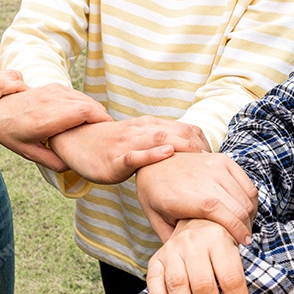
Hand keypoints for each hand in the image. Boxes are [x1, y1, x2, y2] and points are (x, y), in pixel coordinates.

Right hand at [0, 70, 25, 150]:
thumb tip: (8, 115)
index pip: (6, 75)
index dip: (18, 87)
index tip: (23, 103)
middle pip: (13, 74)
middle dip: (23, 89)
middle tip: (26, 108)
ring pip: (11, 78)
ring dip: (22, 92)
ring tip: (25, 110)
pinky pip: (4, 86)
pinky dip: (16, 94)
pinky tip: (17, 110)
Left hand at [0, 84, 111, 171]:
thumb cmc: (11, 133)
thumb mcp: (29, 153)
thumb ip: (53, 161)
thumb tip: (74, 166)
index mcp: (46, 119)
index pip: (84, 113)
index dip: (101, 120)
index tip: (108, 133)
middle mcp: (51, 101)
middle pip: (89, 104)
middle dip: (102, 118)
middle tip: (108, 133)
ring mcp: (52, 91)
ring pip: (85, 98)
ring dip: (95, 111)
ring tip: (98, 128)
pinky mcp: (53, 87)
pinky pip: (77, 95)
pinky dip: (86, 105)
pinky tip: (85, 119)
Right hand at [48, 118, 210, 184]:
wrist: (76, 141)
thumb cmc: (110, 146)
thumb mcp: (140, 141)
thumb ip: (161, 145)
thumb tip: (189, 159)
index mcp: (152, 126)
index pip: (186, 129)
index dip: (205, 142)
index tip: (217, 160)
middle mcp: (143, 130)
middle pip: (179, 132)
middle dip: (201, 147)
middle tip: (217, 166)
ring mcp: (129, 142)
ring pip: (160, 139)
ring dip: (183, 148)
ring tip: (201, 160)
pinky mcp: (115, 158)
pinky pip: (135, 154)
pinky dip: (152, 154)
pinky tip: (166, 155)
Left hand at [136, 153, 257, 242]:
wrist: (153, 160)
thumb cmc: (153, 192)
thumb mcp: (155, 218)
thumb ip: (171, 238)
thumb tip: (187, 261)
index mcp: (187, 197)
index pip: (223, 213)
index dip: (237, 230)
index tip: (243, 243)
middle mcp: (204, 178)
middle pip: (239, 208)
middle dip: (245, 228)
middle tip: (243, 240)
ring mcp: (215, 167)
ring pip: (246, 198)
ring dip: (249, 216)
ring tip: (243, 228)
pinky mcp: (223, 160)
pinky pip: (248, 185)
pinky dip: (251, 201)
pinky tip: (244, 212)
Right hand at [146, 219, 252, 293]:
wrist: (197, 219)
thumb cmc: (222, 245)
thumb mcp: (237, 249)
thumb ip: (240, 276)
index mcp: (220, 240)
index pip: (231, 281)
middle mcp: (194, 242)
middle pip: (204, 287)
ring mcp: (172, 249)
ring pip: (179, 287)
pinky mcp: (156, 258)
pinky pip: (154, 282)